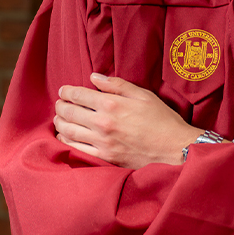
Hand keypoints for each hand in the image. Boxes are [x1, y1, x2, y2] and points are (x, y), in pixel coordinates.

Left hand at [54, 73, 201, 168]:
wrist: (174, 149)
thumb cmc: (163, 120)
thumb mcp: (144, 95)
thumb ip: (118, 85)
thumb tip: (94, 78)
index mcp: (112, 104)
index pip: (79, 95)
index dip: (67, 91)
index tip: (64, 90)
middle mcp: (103, 123)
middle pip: (69, 112)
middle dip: (60, 106)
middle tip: (59, 104)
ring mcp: (102, 142)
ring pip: (68, 131)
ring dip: (60, 122)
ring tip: (60, 118)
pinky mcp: (104, 157)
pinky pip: (76, 149)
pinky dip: (66, 141)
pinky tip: (65, 137)